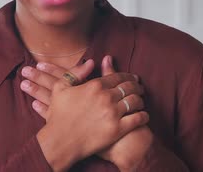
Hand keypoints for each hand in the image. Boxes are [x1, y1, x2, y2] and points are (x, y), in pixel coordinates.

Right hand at [21, 56, 152, 170]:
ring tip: (141, 101)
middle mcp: (106, 97)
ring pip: (135, 101)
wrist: (60, 142)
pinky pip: (137, 119)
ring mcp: (113, 113)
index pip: (118, 76)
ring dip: (141, 99)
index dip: (128, 76)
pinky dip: (143, 115)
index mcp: (94, 86)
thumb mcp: (60, 88)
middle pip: (129, 87)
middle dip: (137, 86)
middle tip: (140, 88)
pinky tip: (144, 115)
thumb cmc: (58, 115)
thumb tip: (91, 62)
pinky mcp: (118, 129)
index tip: (133, 77)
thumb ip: (75, 72)